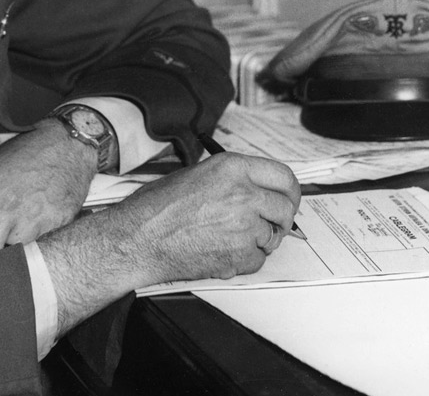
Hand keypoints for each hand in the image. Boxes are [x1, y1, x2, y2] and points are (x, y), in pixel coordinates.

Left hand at [0, 119, 95, 269]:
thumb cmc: (23, 156)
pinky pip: (34, 252)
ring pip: (7, 260)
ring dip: (2, 267)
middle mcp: (3, 207)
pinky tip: (29, 247)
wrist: (68, 145)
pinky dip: (29, 255)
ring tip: (0, 270)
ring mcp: (30, 219)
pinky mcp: (53, 226)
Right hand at [110, 152, 301, 285]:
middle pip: (285, 209)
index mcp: (234, 168)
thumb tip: (257, 188)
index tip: (288, 199)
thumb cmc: (157, 207)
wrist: (139, 238)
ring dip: (260, 240)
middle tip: (270, 224)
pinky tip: (224, 250)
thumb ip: (233, 178)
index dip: (289, 192)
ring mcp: (244, 226)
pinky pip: (258, 259)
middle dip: (281, 220)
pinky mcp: (239, 255)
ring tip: (232, 237)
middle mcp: (244, 194)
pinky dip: (246, 259)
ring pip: (273, 237)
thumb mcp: (198, 174)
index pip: (284, 177)